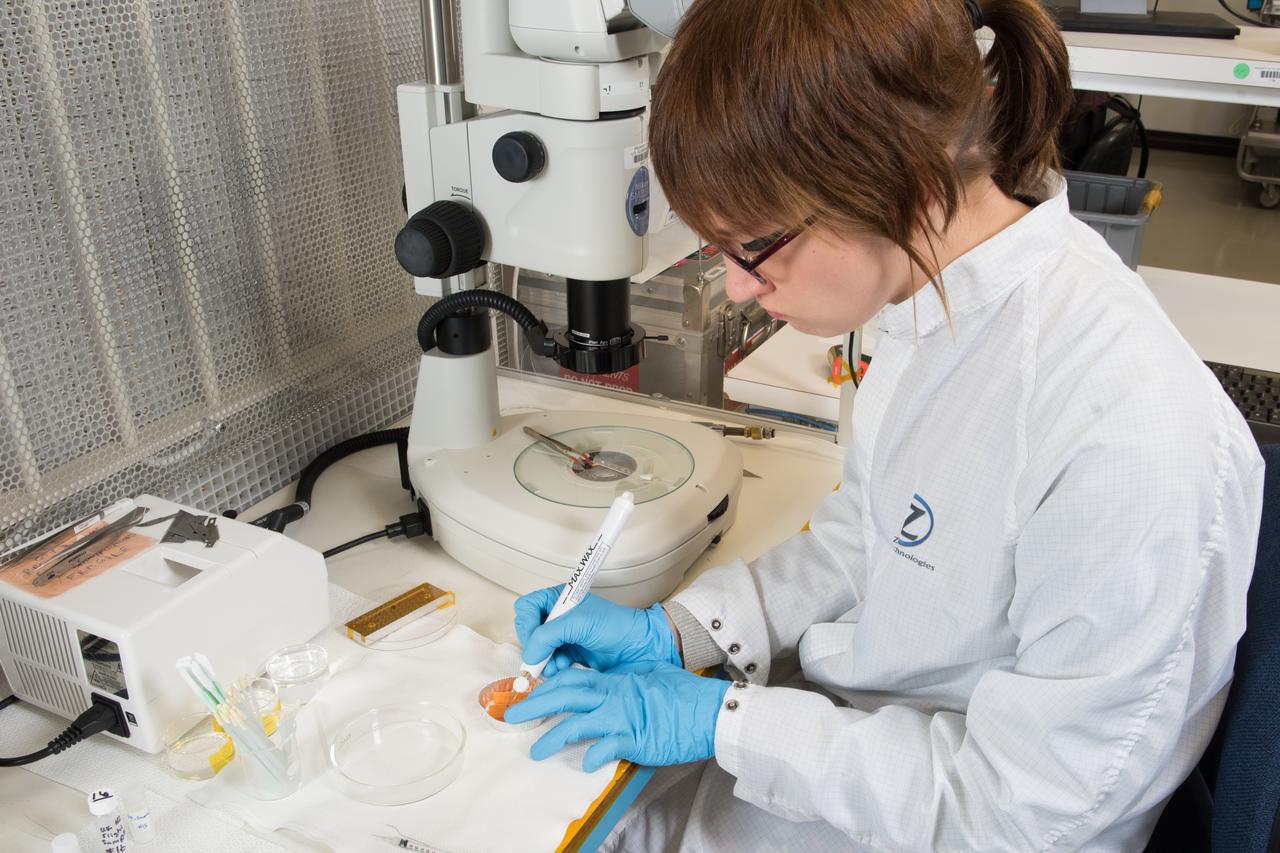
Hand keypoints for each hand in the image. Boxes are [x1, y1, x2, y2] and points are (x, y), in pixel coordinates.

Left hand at [503, 662, 731, 771]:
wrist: (709, 710)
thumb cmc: (684, 694)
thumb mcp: (652, 676)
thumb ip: (629, 679)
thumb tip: (614, 681)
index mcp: (616, 681)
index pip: (573, 679)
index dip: (548, 685)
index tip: (530, 692)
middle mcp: (613, 697)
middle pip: (564, 697)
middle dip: (535, 705)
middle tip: (512, 715)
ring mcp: (622, 718)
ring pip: (575, 725)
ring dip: (551, 737)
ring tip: (535, 750)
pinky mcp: (633, 740)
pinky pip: (604, 749)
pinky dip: (591, 756)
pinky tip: (583, 763)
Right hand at [514, 587, 680, 677]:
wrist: (637, 647)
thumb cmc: (616, 626)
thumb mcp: (578, 624)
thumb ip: (547, 636)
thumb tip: (529, 654)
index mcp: (559, 600)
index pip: (527, 608)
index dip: (526, 624)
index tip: (535, 638)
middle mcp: (558, 618)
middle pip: (528, 632)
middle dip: (535, 647)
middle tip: (545, 656)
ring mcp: (563, 637)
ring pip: (537, 651)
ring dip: (544, 661)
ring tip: (558, 664)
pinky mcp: (569, 654)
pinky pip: (549, 663)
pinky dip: (553, 668)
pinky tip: (565, 668)